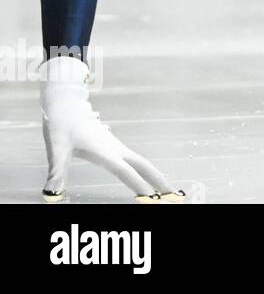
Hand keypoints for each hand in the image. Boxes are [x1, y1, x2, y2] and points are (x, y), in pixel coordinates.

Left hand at [40, 56, 185, 202]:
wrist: (66, 105)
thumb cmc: (61, 125)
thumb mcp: (57, 149)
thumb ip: (57, 171)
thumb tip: (51, 191)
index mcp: (104, 151)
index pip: (126, 172)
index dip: (139, 185)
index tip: (151, 198)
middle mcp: (115, 149)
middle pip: (143, 165)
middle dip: (158, 180)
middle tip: (172, 194)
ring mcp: (116, 147)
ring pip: (141, 162)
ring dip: (155, 175)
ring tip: (164, 189)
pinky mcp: (113, 146)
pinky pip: (134, 160)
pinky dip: (144, 170)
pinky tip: (144, 176)